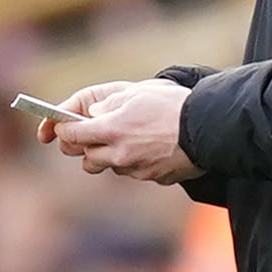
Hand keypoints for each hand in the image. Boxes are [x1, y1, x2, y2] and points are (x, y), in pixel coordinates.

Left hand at [49, 79, 203, 183]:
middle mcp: (119, 154)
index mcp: (111, 130)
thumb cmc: (173, 105)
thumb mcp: (137, 93)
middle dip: (87, 147)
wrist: (208, 127)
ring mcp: (136, 169)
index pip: (72, 136)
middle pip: (86, 159)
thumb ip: (110, 104)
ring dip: (112, 156)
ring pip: (111, 167)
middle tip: (96, 133)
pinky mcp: (153, 178)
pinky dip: (136, 162)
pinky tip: (151, 147)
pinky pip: (135, 171)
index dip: (64, 131)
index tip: (63, 127)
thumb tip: (94, 114)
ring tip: (130, 138)